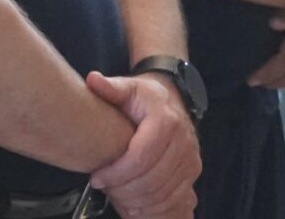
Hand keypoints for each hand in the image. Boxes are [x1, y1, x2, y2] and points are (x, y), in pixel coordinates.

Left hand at [85, 72, 199, 218]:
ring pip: (164, 192)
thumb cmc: (144, 96)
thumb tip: (92, 79)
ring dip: (138, 201)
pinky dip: (155, 207)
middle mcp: (184, 143)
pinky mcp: (192, 172)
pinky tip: (134, 207)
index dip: (117, 172)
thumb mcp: (128, 87)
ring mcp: (191, 160)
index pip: (141, 156)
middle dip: (124, 189)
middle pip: (153, 179)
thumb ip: (110, 87)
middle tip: (102, 189)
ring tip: (114, 199)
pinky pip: (176, 198)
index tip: (96, 178)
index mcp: (166, 122)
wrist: (171, 99)